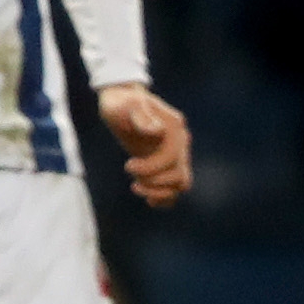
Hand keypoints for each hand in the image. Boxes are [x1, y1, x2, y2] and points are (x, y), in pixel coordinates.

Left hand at [98, 82, 192, 207]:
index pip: (171, 158)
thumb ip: (140, 116)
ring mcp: (175, 154)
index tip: (128, 166)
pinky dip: (166, 198)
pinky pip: (175, 187)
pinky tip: (149, 200)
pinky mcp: (166, 163)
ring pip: (181, 184)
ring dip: (159, 191)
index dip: (151, 168)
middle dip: (154, 181)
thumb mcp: (125, 106)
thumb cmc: (121, 104)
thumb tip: (157, 131)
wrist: (122, 103)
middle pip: (179, 176)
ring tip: (136, 186)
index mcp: (174, 129)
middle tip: (131, 174)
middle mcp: (180, 143)